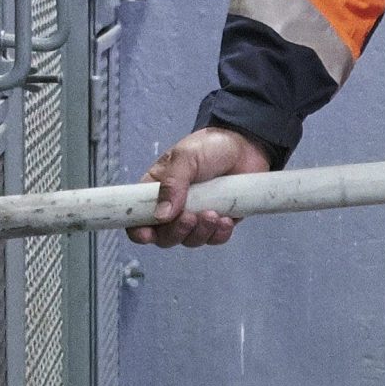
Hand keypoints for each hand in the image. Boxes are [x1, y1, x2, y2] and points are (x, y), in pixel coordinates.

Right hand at [130, 127, 271, 247]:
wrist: (246, 145)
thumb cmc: (210, 146)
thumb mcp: (185, 157)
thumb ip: (172, 183)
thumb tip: (161, 215)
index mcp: (156, 191)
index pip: (138, 219)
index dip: (139, 231)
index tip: (148, 235)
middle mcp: (173, 208)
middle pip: (164, 237)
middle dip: (176, 232)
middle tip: (190, 217)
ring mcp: (197, 215)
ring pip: (190, 240)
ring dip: (200, 232)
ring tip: (212, 213)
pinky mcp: (219, 220)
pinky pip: (215, 238)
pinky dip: (219, 234)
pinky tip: (226, 220)